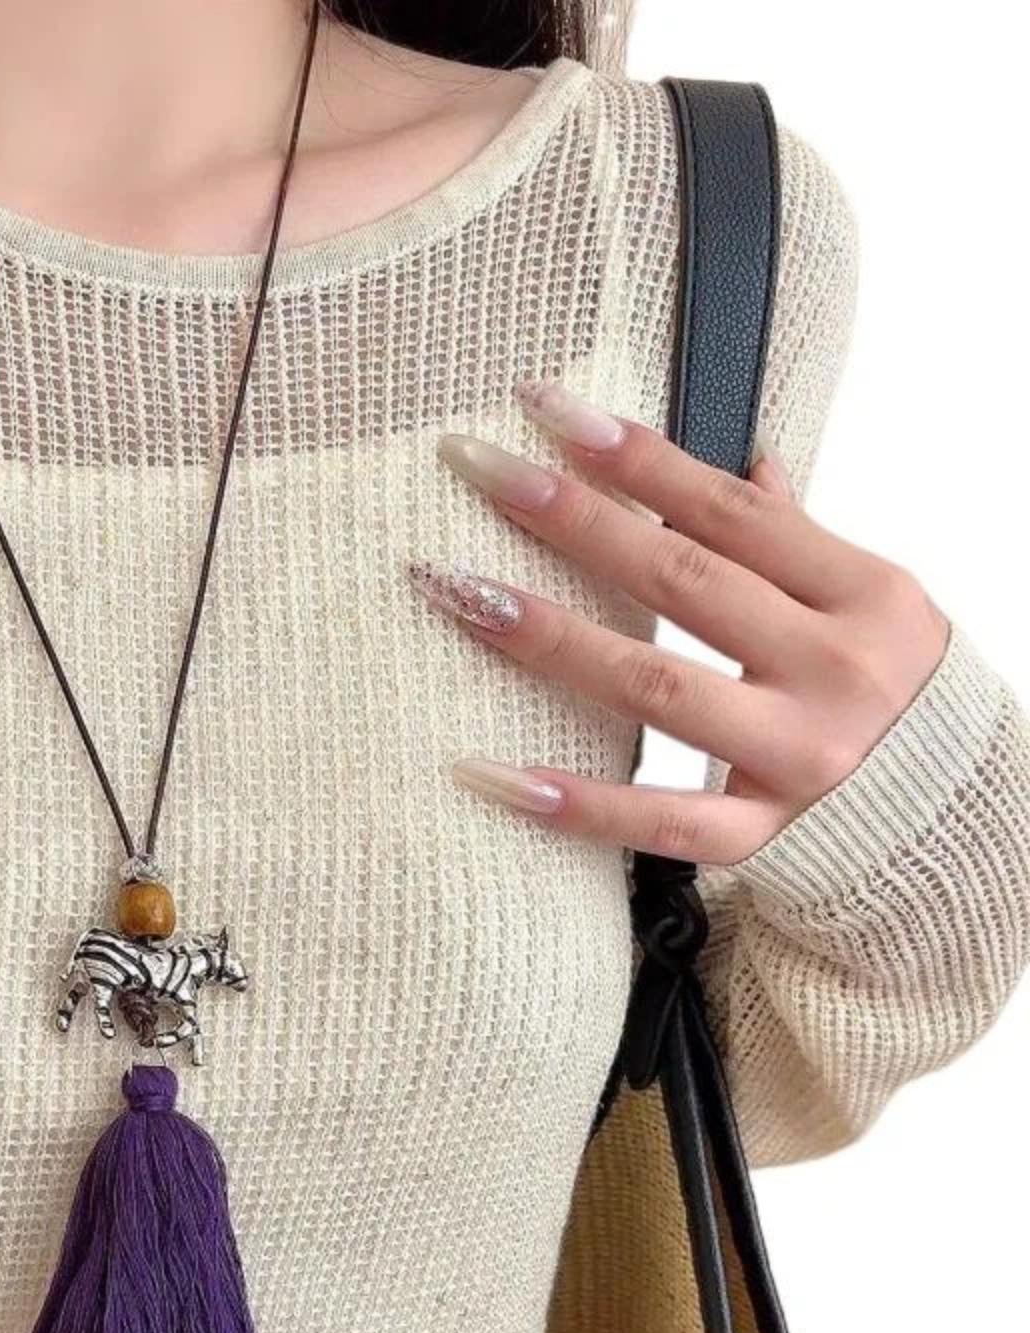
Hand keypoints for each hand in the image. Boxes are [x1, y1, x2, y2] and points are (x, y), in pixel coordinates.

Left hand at [409, 379, 950, 864]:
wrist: (960, 818)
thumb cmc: (899, 691)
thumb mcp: (873, 601)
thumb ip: (799, 540)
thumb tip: (748, 463)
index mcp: (864, 593)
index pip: (728, 511)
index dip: (635, 456)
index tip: (547, 410)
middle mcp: (834, 668)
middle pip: (680, 580)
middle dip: (572, 518)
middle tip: (478, 470)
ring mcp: (801, 756)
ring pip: (655, 686)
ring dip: (548, 635)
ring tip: (459, 592)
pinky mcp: (767, 836)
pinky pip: (659, 821)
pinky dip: (574, 802)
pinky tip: (488, 772)